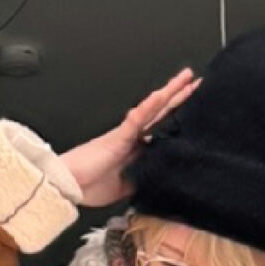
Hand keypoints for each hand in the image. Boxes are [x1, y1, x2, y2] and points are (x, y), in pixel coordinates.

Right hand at [57, 70, 196, 208]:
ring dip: (169, 92)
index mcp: (135, 148)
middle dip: (179, 97)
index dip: (177, 118)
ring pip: (152, 108)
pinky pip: (136, 119)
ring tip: (186, 78)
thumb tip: (163, 181)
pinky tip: (161, 95)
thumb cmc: (90, 185)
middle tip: (195, 81)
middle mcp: (133, 137)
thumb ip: (144, 179)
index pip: (161, 129)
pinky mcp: (117, 137)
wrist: (69, 186)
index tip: (194, 111)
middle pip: (161, 112)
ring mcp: (126, 134)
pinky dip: (148, 107)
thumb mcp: (127, 187)